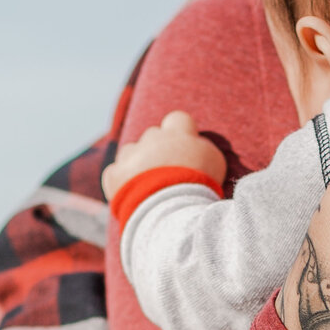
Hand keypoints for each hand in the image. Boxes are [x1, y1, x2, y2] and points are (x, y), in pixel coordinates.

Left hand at [99, 110, 224, 201]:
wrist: (173, 210)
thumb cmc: (200, 187)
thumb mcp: (215, 163)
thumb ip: (204, 148)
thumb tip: (198, 145)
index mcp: (178, 133)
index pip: (179, 119)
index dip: (181, 133)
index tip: (185, 150)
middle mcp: (153, 138)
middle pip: (153, 136)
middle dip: (158, 150)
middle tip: (169, 174)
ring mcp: (132, 155)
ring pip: (131, 152)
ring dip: (137, 164)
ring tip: (150, 187)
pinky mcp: (115, 174)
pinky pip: (114, 173)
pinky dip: (121, 182)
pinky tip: (133, 195)